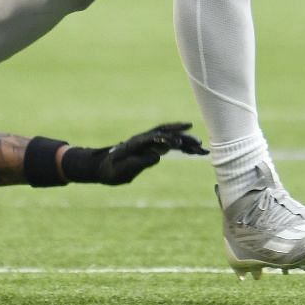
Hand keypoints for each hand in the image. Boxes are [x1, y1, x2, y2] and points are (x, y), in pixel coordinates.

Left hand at [92, 122, 207, 184]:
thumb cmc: (111, 170)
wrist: (103, 167)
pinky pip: (170, 144)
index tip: (178, 143)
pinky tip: (194, 151)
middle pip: (165, 133)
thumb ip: (138, 163)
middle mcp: (143, 139)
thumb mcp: (122, 170)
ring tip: (202, 148)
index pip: (153, 138)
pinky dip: (182, 146)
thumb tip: (158, 156)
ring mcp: (149, 142)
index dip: (166, 139)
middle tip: (198, 143)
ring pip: (170, 137)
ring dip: (186, 141)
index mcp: (135, 144)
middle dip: (182, 137)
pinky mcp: (152, 147)